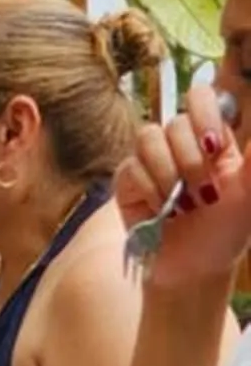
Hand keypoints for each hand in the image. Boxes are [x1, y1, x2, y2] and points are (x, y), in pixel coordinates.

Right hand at [115, 83, 250, 291]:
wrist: (194, 269)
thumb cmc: (224, 231)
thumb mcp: (249, 194)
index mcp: (211, 137)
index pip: (200, 95)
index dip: (204, 114)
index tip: (214, 147)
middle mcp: (179, 141)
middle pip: (176, 122)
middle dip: (192, 164)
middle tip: (205, 196)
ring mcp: (150, 157)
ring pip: (149, 138)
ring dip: (171, 177)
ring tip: (183, 207)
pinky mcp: (127, 177)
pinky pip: (132, 167)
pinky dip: (152, 193)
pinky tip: (163, 212)